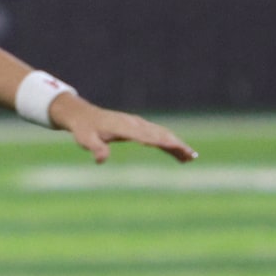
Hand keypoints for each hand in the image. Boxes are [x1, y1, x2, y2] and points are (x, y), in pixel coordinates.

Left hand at [48, 92, 196, 165]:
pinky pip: (158, 135)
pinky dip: (170, 143)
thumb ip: (95, 148)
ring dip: (177, 145)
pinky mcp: (139, 128)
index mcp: (125, 127)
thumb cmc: (84, 129)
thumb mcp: (85, 139)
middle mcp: (135, 124)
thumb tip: (101, 160)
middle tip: (192, 156)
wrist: (83, 116)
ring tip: (191, 157)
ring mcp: (138, 125)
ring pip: (163, 134)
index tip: (176, 148)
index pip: (147, 136)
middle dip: (177, 144)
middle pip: (161, 133)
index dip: (162, 142)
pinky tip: (178, 154)